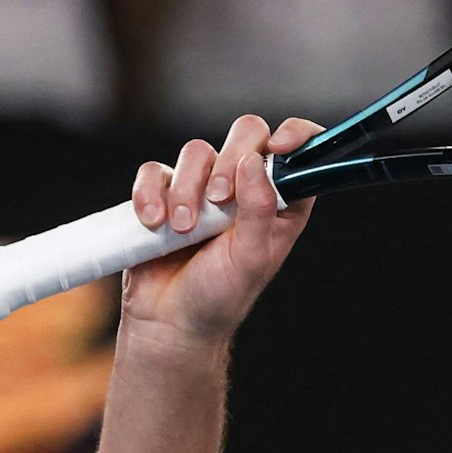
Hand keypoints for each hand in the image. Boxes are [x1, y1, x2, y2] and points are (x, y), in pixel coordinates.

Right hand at [123, 115, 322, 344]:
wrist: (170, 319)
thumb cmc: (221, 295)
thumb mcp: (251, 256)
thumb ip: (258, 208)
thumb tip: (255, 161)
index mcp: (281, 202)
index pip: (300, 152)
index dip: (296, 136)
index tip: (279, 146)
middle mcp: (246, 188)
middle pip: (247, 133)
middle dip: (230, 159)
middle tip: (219, 200)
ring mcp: (204, 188)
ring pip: (197, 152)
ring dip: (187, 189)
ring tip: (183, 230)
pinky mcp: (165, 193)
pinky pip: (156, 171)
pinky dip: (151, 193)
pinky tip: (154, 223)